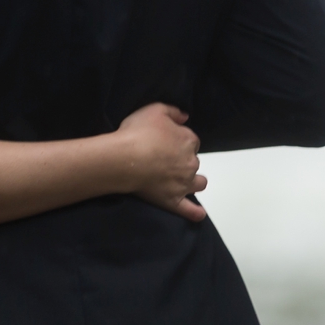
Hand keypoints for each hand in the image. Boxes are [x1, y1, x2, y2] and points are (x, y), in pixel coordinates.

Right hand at [116, 103, 207, 221]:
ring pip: (198, 184)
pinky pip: (189, 210)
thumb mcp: (154, 110)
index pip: (191, 141)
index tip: (166, 142)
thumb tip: (185, 117)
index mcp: (188, 140)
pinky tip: (199, 214)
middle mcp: (191, 162)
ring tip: (182, 182)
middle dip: (183, 161)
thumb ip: (173, 111)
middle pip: (193, 162)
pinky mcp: (173, 200)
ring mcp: (184, 183)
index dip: (179, 141)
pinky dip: (195, 213)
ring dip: (193, 182)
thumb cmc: (138, 132)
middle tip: (165, 160)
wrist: (125, 158)